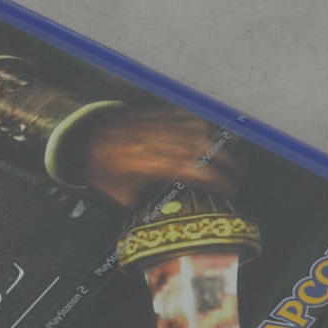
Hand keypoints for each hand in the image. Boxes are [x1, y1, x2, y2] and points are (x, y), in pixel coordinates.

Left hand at [77, 107, 239, 209]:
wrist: (85, 139)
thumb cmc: (104, 172)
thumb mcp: (125, 199)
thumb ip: (152, 205)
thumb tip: (174, 214)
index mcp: (154, 164)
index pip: (199, 172)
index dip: (221, 181)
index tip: (233, 190)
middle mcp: (164, 140)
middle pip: (209, 149)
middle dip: (230, 163)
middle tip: (242, 176)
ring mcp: (164, 123)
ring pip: (205, 131)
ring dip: (222, 145)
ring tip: (233, 160)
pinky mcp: (162, 112)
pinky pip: (193, 118)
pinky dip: (207, 129)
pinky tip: (215, 139)